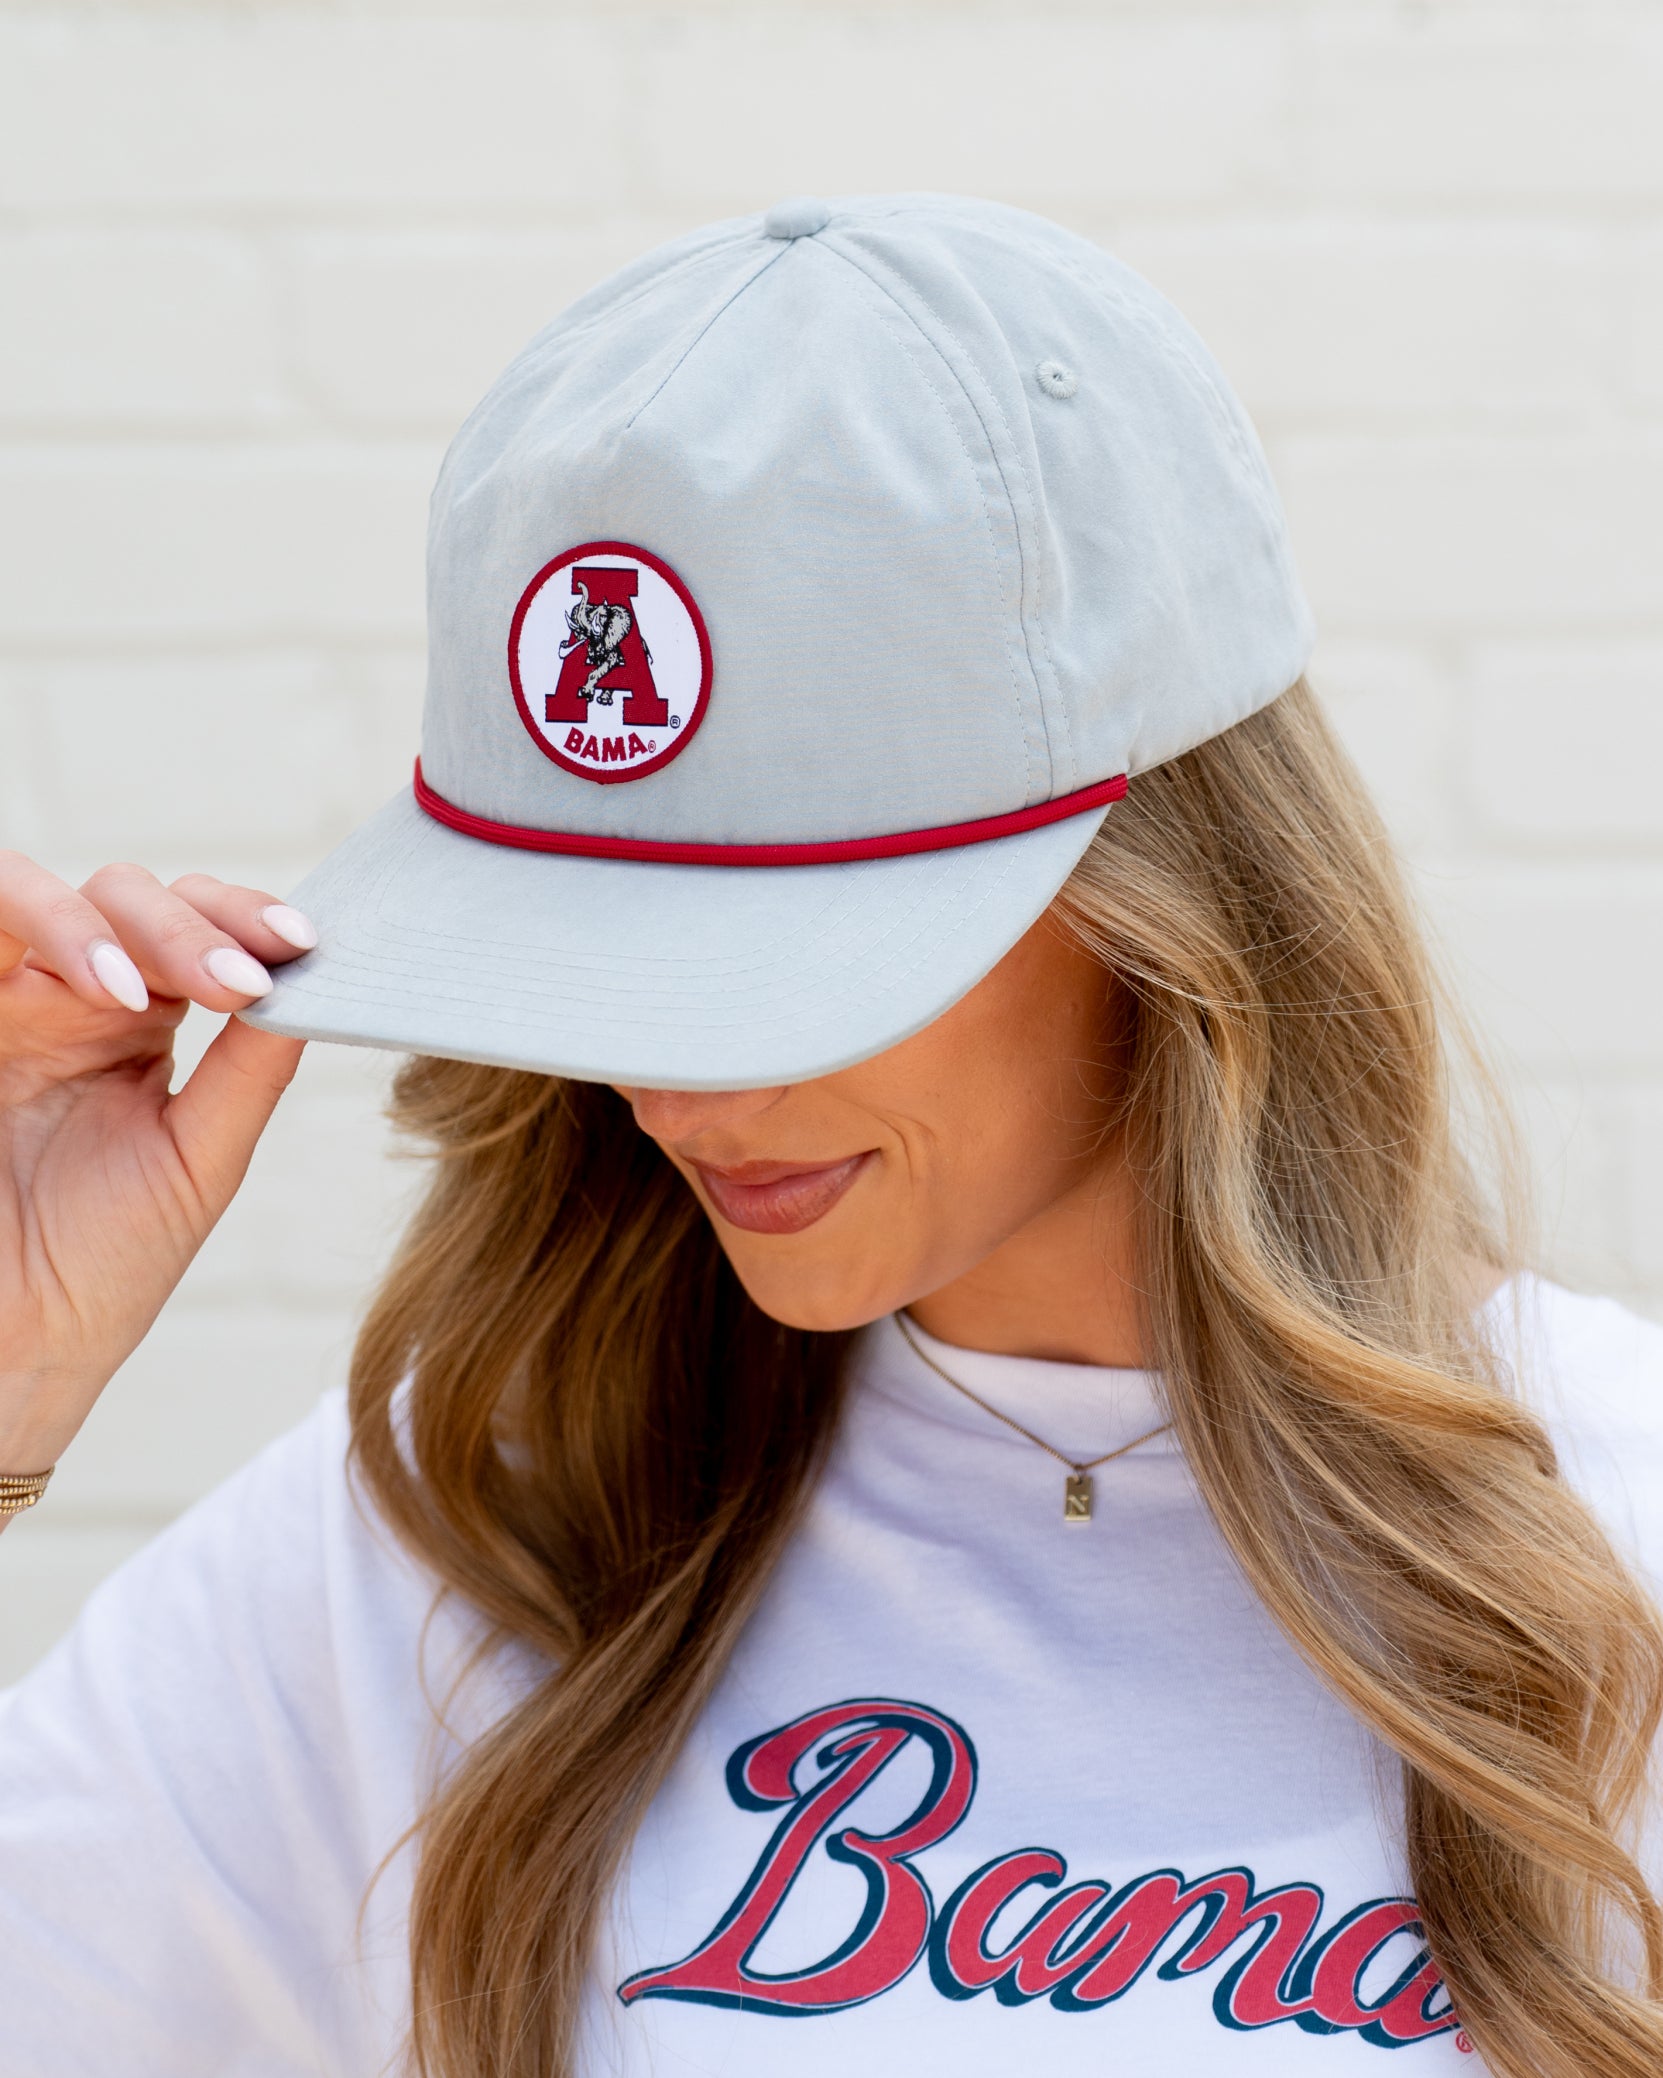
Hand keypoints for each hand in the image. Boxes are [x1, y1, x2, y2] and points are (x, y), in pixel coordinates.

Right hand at [0, 855, 312, 1493]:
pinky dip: (57, 932)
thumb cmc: (100, 1265)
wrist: (17, 1348)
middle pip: (133, 895)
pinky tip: (113, 993)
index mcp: (134, 1025)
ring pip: (54, 891)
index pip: (196, 927)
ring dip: (129, 921)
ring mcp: (7, 1001)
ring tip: (178, 987)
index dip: (248, 918)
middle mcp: (66, 997)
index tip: (304, 946)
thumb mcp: (200, 1157)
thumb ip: (250, 1070)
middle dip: (200, 922)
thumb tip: (318, 984)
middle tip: (249, 978)